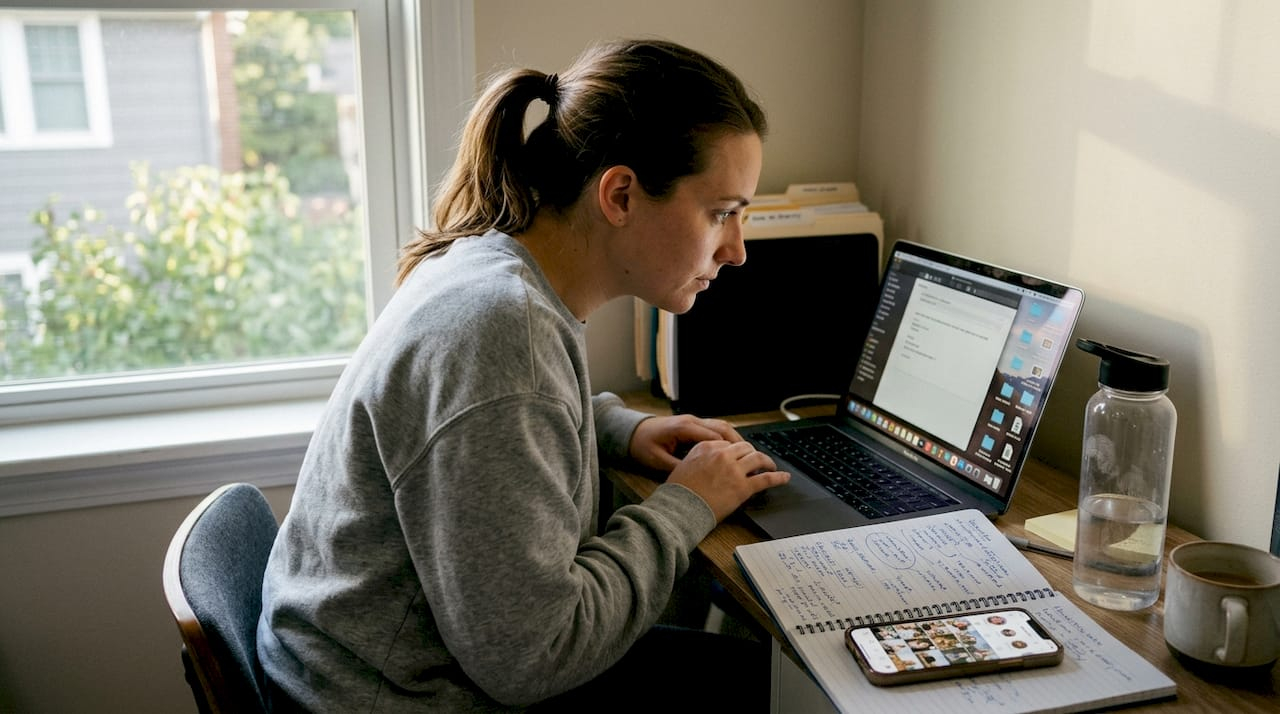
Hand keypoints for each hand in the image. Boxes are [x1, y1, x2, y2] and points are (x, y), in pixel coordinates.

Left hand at [628, 414, 743, 471]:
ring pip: (720, 426)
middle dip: (739, 441)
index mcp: (684, 427)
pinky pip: (714, 428)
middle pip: (722, 427)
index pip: (714, 435)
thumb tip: (698, 478)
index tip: (743, 460)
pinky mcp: (692, 424)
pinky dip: (726, 437)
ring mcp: (693, 421)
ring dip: (735, 438)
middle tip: (752, 456)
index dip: (730, 448)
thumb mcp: (658, 460)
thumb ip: (678, 467)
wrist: (632, 432)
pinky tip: (733, 449)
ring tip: (747, 453)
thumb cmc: (643, 446)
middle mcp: (691, 421)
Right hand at [666, 440, 789, 521]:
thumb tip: (707, 462)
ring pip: (757, 458)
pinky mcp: (743, 487)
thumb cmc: (678, 492)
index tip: (738, 456)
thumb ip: (698, 458)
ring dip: (767, 461)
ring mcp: (734, 470)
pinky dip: (778, 477)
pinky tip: (784, 477)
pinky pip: (766, 479)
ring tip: (771, 465)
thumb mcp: (683, 465)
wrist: (679, 508)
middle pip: (744, 447)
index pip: (728, 443)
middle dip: (751, 453)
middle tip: (755, 460)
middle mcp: (722, 455)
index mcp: (707, 447)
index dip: (735, 451)